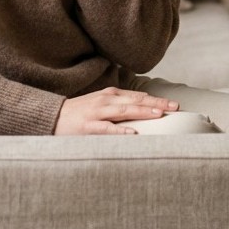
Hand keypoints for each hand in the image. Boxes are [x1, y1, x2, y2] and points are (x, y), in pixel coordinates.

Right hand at [54, 87, 180, 134]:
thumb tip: (144, 109)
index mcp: (111, 94)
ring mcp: (97, 112)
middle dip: (157, 103)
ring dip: (143, 111)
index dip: (157, 99)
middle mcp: (106, 100)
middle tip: (175, 107)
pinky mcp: (89, 126)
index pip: (138, 96)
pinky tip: (133, 133)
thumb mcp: (101, 103)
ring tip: (160, 114)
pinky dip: (121, 130)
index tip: (175, 104)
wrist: (53, 117)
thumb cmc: (80, 112)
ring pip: (124, 111)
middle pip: (136, 101)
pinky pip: (107, 128)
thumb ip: (120, 105)